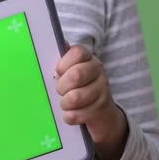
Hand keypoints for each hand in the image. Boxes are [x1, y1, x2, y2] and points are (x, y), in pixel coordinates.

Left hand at [55, 44, 127, 159]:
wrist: (101, 111)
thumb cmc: (78, 87)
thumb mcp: (70, 72)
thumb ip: (63, 61)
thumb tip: (56, 42)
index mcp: (88, 58)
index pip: (77, 53)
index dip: (63, 64)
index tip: (58, 72)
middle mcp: (98, 71)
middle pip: (76, 75)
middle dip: (62, 86)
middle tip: (60, 91)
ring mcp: (102, 89)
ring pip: (75, 97)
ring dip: (64, 103)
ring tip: (65, 104)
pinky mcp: (101, 109)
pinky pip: (77, 114)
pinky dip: (69, 117)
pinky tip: (70, 114)